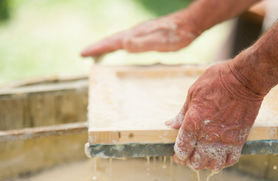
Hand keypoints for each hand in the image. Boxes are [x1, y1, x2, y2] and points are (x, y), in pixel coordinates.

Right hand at [81, 13, 198, 56]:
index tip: (83, 53)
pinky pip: (128, 42)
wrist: (190, 24)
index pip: (112, 42)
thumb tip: (124, 44)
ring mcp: (142, 33)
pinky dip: (119, 45)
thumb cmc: (177, 35)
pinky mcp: (148, 35)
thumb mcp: (161, 42)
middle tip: (84, 54)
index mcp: (136, 35)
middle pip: (112, 40)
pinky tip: (122, 48)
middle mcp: (136, 32)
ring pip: (119, 40)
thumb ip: (143, 43)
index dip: (97, 48)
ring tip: (97, 53)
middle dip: (98, 47)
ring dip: (107, 46)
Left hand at [166, 62, 264, 171]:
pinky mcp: (239, 140)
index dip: (178, 155)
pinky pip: (231, 160)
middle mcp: (208, 135)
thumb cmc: (218, 80)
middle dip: (190, 161)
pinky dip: (225, 161)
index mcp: (193, 122)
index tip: (179, 154)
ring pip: (214, 166)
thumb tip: (169, 125)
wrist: (246, 79)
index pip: (182, 150)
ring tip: (206, 156)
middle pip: (196, 162)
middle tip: (191, 155)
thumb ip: (182, 113)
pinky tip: (221, 154)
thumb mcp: (193, 92)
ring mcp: (225, 139)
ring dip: (208, 163)